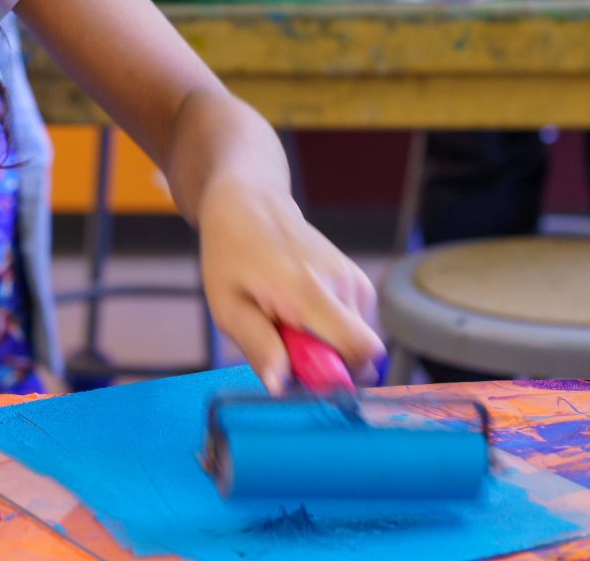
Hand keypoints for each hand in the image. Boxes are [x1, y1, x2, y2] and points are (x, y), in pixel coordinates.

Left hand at [195, 176, 381, 392]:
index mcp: (310, 291)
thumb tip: (279, 387)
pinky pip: (353, 324)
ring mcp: (354, 279)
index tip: (304, 373)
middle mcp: (343, 284)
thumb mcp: (227, 307)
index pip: (362, 351)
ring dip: (323, 343)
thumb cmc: (232, 255)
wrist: (249, 204)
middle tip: (282, 341)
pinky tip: (299, 309)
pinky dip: (329, 328)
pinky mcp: (357, 280)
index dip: (339, 377)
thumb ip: (258, 346)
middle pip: (357, 353)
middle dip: (323, 362)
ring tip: (285, 318)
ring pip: (355, 341)